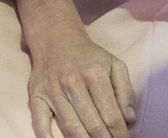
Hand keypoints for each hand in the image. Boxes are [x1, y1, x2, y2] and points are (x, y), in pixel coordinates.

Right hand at [25, 23, 135, 137]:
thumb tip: (130, 119)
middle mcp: (73, 82)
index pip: (110, 113)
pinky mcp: (37, 96)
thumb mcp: (114, 64)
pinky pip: (40, 122)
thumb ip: (125, 91)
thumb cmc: (89, 56)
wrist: (56, 38)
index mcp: (94, 73)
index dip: (120, 133)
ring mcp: (53, 91)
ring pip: (70, 127)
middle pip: (92, 124)